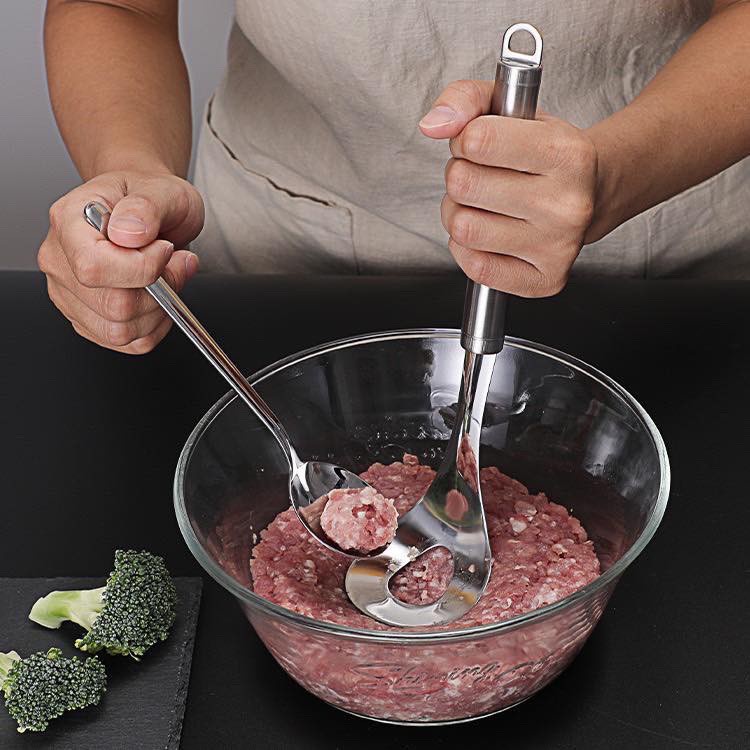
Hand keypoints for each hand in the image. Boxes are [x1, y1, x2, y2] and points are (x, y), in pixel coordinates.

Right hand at [38, 171, 203, 352]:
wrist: (149, 211)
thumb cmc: (150, 198)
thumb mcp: (163, 190)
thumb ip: (147, 208)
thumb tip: (130, 232)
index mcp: (69, 222)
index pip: (94, 267)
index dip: (141, 268)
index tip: (163, 249)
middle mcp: (61, 260)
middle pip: (113, 306)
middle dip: (159, 290)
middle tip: (173, 262)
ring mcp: (70, 294)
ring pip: (120, 331)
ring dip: (159, 310)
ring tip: (166, 277)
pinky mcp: (88, 320)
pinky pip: (129, 343)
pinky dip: (155, 326)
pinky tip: (158, 298)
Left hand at [420, 80, 597, 296]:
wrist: (594, 190)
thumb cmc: (544, 151)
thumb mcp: (511, 107)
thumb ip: (465, 99)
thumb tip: (433, 125)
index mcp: (566, 153)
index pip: (477, 140)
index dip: (465, 139)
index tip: (480, 143)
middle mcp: (567, 203)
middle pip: (463, 185)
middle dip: (460, 175)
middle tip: (482, 175)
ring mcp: (558, 246)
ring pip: (463, 228)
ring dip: (459, 213)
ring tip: (484, 204)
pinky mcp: (546, 279)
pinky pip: (476, 267)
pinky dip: (468, 249)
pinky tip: (489, 233)